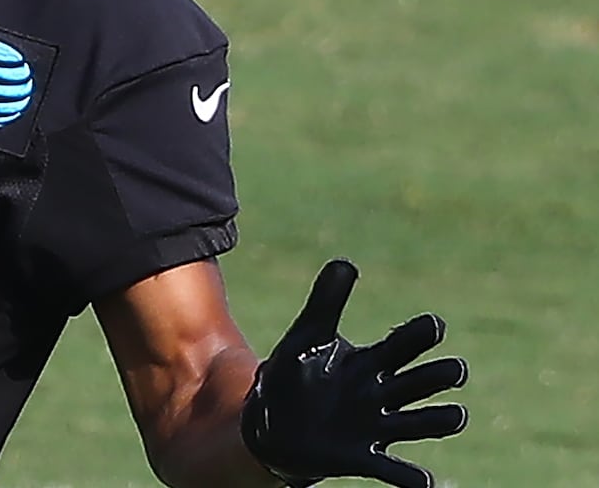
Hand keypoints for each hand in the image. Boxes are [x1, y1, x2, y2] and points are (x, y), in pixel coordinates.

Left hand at [242, 259, 468, 487]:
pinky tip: (422, 482)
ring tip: (455, 415)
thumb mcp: (308, 335)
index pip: (405, 345)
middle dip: (439, 376)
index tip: (433, 325)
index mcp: (373, 362)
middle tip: (453, 369)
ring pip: (421, 423)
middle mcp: (383, 393)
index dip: (421, 336)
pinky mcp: (364, 456)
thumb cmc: (297, 375)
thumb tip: (345, 263)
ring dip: (439, 421)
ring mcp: (377, 426)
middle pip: (421, 381)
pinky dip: (409, 476)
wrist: (273, 423)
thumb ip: (326, 301)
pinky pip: (394, 469)